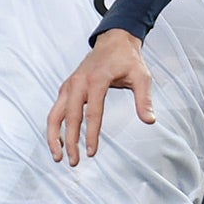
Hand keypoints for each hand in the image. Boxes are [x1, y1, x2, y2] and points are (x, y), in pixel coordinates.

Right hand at [47, 29, 151, 165]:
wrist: (113, 40)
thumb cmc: (128, 59)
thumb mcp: (142, 77)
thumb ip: (144, 99)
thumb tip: (150, 121)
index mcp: (97, 79)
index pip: (92, 112)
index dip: (92, 135)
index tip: (92, 152)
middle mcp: (78, 82)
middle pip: (70, 116)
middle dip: (70, 141)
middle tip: (74, 162)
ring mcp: (69, 84)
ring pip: (55, 114)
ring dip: (54, 136)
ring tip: (57, 156)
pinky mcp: (66, 87)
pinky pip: (56, 110)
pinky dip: (54, 127)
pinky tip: (60, 142)